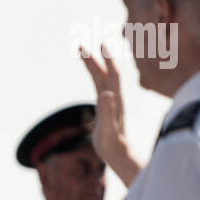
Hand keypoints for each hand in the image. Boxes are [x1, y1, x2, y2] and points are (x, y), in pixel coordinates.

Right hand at [80, 45, 132, 171]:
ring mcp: (110, 101)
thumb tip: (106, 93)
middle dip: (94, 58)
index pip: (110, 75)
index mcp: (115, 100)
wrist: (118, 154)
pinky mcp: (105, 105)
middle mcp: (114, 97)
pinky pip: (99, 85)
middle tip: (80, 45)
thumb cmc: (112, 144)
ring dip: (94, 64)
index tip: (97, 45)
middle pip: (104, 73)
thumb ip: (107, 112)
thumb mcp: (108, 129)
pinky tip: (92, 71)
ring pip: (101, 77)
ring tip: (83, 52)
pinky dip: (95, 74)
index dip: (105, 60)